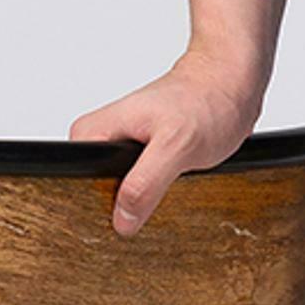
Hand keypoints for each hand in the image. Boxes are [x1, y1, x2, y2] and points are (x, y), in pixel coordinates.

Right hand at [69, 53, 263, 236]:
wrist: (230, 84)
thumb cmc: (206, 102)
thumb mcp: (177, 146)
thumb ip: (145, 184)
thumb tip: (122, 219)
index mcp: (95, 131)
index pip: (74, 180)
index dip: (96, 204)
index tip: (125, 211)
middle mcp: (104, 138)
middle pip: (95, 192)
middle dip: (124, 206)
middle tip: (157, 193)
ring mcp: (122, 147)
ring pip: (119, 193)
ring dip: (143, 201)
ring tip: (169, 183)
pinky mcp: (142, 156)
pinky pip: (138, 188)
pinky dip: (155, 194)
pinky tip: (173, 186)